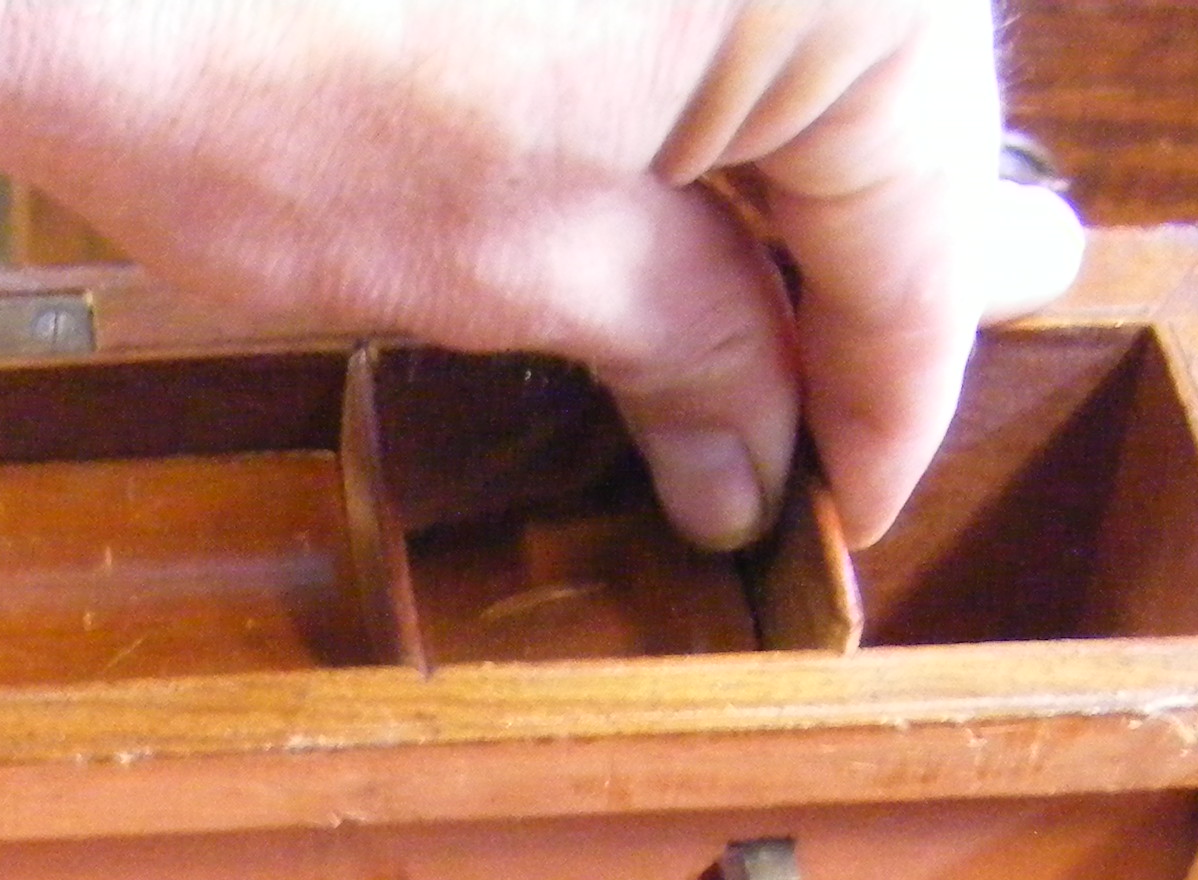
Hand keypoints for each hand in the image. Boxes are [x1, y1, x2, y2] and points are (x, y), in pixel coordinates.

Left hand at [0, 0, 1084, 548]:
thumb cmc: (273, 79)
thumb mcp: (517, 261)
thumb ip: (686, 350)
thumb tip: (754, 459)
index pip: (924, 234)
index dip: (886, 402)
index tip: (848, 512)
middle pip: (886, 132)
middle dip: (832, 300)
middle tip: (792, 449)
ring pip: (801, 67)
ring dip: (764, 215)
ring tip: (729, 358)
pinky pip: (707, 12)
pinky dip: (692, 124)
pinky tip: (667, 231)